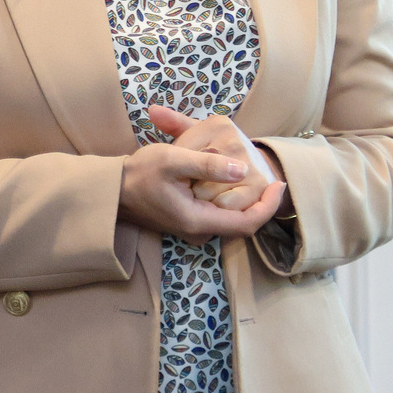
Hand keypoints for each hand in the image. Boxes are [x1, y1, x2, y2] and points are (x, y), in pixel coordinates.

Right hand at [118, 121, 286, 244]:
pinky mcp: (189, 220)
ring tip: (258, 174)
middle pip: (243, 223)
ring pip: (232, 218)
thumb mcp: (173, 161)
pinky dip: (230, 197)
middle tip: (273, 176)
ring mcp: (194, 228)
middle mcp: (199, 231)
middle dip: (261, 202)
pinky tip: (233, 177)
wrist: (112, 190)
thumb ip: (208, 165)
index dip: (269, 206)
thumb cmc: (140, 174)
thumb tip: (242, 170)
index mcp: (199, 221)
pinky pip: (219, 213)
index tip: (280, 183)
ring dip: (246, 199)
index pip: (248, 224)